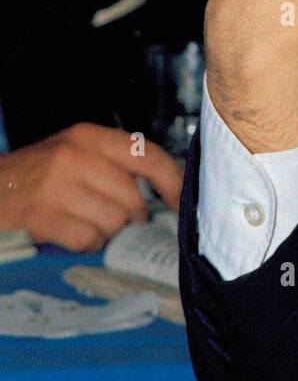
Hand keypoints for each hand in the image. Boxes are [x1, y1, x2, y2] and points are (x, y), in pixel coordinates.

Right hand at [0, 123, 182, 251]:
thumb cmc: (33, 176)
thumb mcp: (72, 154)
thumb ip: (112, 165)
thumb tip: (162, 194)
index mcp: (87, 137)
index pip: (147, 155)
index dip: (173, 181)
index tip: (181, 203)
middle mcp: (74, 156)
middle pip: (133, 198)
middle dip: (129, 217)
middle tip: (109, 218)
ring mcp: (57, 186)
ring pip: (114, 221)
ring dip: (105, 232)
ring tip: (83, 222)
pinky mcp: (43, 216)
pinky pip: (89, 239)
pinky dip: (85, 243)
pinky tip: (68, 233)